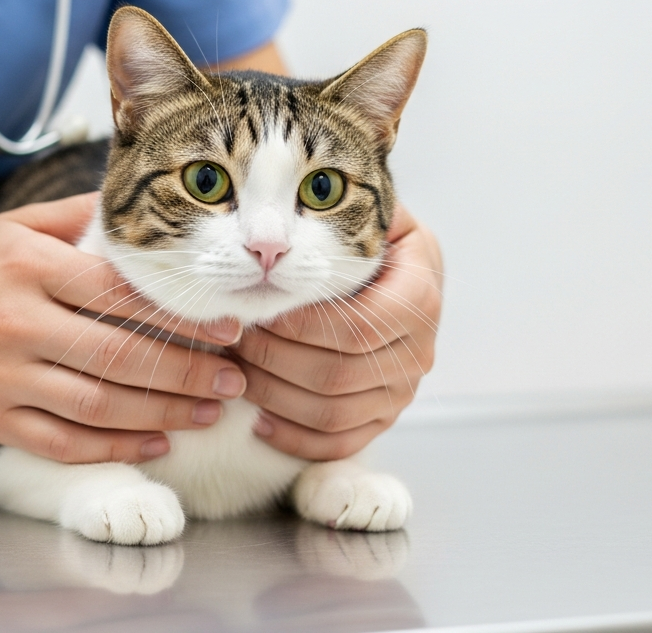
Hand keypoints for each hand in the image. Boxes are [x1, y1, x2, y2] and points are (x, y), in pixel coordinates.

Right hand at [0, 193, 246, 464]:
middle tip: (234, 378)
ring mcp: (0, 376)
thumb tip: (145, 210)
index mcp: (26, 266)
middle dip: (185, 371)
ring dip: (162, 413)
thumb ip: (78, 218)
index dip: (178, 315)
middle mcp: (14, 321)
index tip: (226, 326)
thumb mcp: (13, 227)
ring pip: (96, 404)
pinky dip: (113, 448)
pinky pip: (61, 442)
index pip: (117, 293)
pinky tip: (155, 442)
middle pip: (116, 354)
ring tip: (209, 411)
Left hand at [234, 205, 442, 459]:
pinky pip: (340, 443)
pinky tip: (258, 420)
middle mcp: (419, 349)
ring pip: (332, 413)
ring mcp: (403, 389)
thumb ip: (340, 207)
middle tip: (232, 338)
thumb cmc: (368, 236)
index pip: (354, 327)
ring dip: (273, 396)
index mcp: (419, 295)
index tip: (254, 310)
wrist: (397, 271)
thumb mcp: (366, 210)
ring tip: (235, 371)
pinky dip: (295, 439)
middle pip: (336, 374)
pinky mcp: (384, 416)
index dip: (298, 326)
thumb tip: (290, 210)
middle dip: (272, 359)